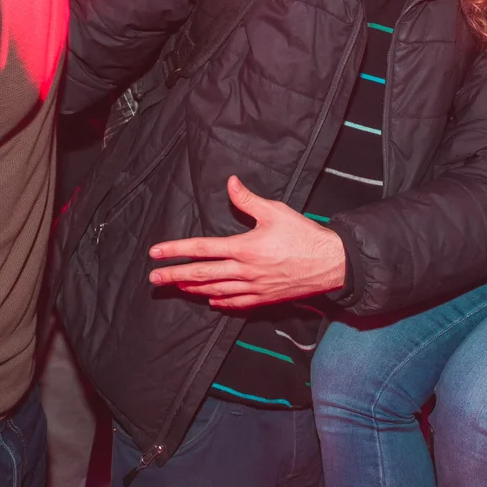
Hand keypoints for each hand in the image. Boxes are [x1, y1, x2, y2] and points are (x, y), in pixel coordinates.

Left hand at [148, 176, 346, 308]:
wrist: (331, 263)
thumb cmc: (304, 235)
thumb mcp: (276, 211)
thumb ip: (248, 200)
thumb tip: (231, 184)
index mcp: (244, 247)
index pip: (202, 248)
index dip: (177, 250)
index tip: (156, 252)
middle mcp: (244, 270)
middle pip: (201, 274)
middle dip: (175, 275)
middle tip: (154, 278)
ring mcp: (254, 287)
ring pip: (215, 290)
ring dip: (193, 289)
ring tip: (176, 286)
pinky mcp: (265, 298)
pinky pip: (236, 303)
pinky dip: (220, 301)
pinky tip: (210, 300)